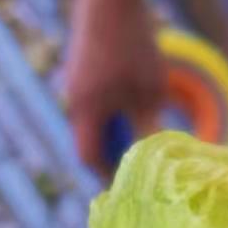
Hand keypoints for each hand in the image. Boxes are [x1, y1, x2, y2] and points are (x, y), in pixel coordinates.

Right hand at [65, 0, 164, 173]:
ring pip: (93, 120)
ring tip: (139, 128)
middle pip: (90, 141)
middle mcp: (74, 99)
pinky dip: (111, 109)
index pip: (89, 158)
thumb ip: (148, 127)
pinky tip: (132, 100)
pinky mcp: (82, 66)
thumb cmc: (133, 43)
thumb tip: (153, 159)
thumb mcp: (149, 91)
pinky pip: (94, 100)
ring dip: (114, 128)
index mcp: (86, 111)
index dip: (107, 175)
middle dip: (113, 153)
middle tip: (138, 162)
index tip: (127, 185)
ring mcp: (75, 81)